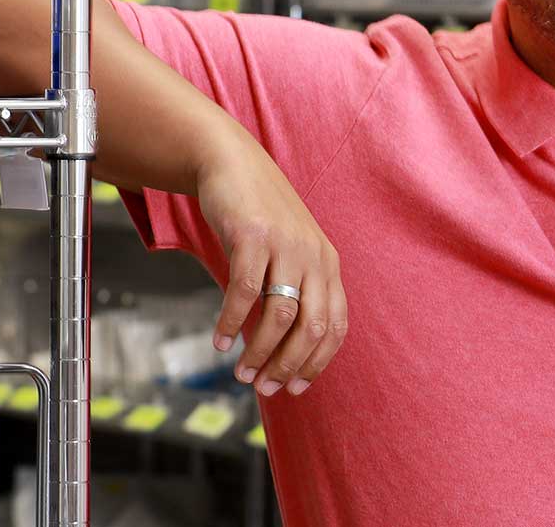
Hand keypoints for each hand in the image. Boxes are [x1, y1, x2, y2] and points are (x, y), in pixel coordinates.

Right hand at [195, 133, 347, 396]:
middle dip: (288, 365)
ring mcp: (286, 245)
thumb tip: (283, 349)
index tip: (295, 389)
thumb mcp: (289, 253)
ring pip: (279, 314)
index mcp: (328, 265)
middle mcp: (314, 256)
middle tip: (263, 387)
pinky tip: (220, 341)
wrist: (233, 164)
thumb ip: (293, 291)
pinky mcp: (254, 236)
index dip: (317, 362)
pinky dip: (231, 322)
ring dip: (259, 351)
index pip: (335, 326)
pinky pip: (244, 291)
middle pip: (311, 327)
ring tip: (241, 372)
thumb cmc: (259, 218)